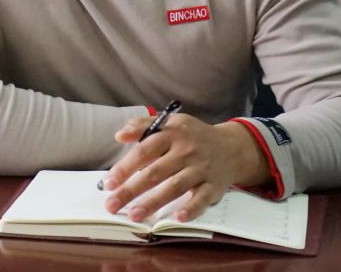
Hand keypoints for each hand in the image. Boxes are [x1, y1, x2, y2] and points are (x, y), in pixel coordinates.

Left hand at [100, 115, 269, 222]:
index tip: (109, 183)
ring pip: (175, 187)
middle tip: (112, 204)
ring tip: (134, 215)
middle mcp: (186, 151)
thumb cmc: (192, 137)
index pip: (144, 151)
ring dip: (153, 202)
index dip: (125, 167)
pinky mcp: (214, 186)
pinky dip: (191, 208)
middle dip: (131, 190)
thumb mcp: (171, 123)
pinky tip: (178, 217)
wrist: (231, 147)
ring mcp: (201, 169)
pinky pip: (202, 198)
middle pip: (155, 172)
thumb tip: (119, 135)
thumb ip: (143, 126)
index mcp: (172, 133)